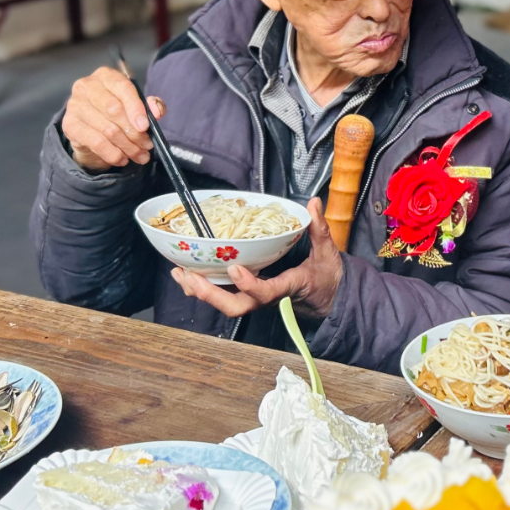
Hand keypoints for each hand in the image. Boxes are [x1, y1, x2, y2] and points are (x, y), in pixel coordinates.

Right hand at [61, 66, 164, 171]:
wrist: (90, 131)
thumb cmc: (117, 113)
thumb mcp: (136, 105)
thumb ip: (150, 105)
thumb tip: (157, 112)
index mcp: (106, 76)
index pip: (123, 88)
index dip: (136, 108)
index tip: (145, 126)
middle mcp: (87, 86)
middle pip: (114, 110)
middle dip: (135, 132)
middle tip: (147, 145)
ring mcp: (75, 105)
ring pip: (108, 129)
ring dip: (128, 146)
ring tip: (140, 155)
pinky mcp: (69, 125)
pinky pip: (96, 143)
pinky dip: (114, 154)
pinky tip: (123, 159)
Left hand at [171, 198, 342, 320]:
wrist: (329, 299)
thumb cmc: (327, 278)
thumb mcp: (328, 252)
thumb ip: (320, 228)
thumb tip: (313, 203)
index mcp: (288, 287)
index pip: (266, 292)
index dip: (249, 284)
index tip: (235, 267)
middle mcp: (268, 298)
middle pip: (236, 306)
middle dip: (210, 294)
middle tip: (190, 275)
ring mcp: (257, 299)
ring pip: (225, 303)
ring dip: (201, 291)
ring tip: (180, 272)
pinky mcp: (250, 296)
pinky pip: (225, 297)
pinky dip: (205, 287)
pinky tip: (190, 274)